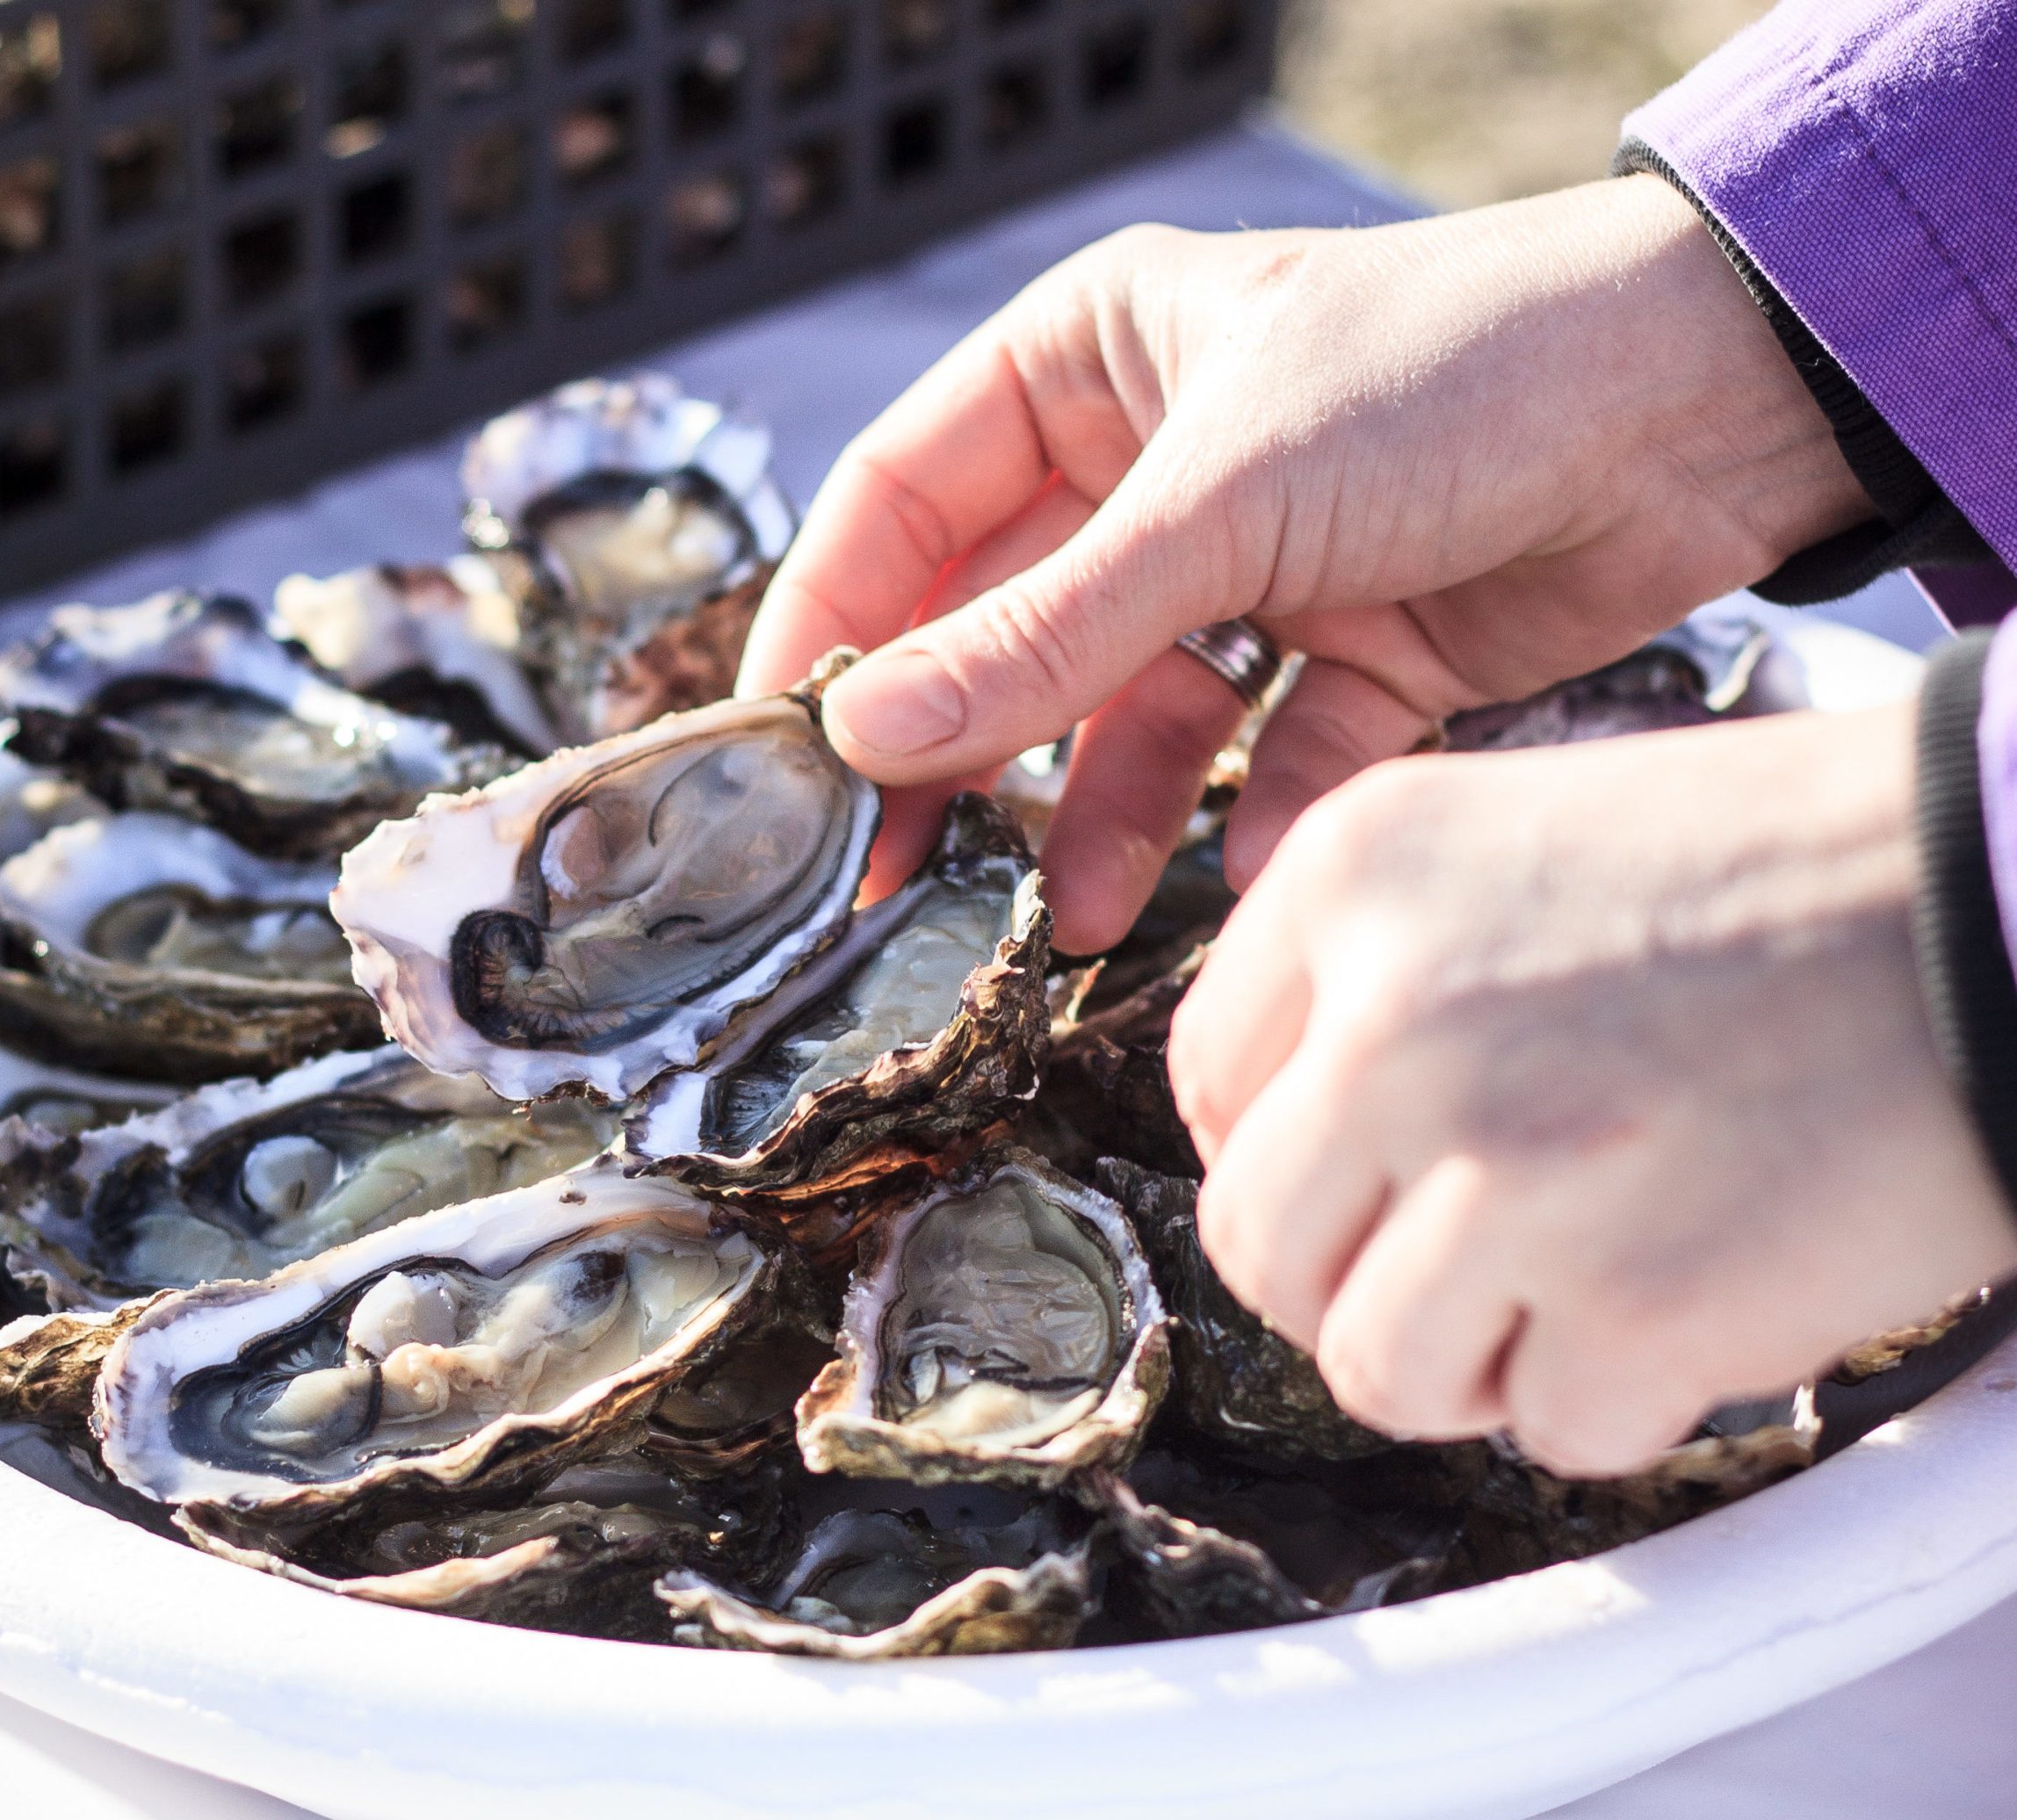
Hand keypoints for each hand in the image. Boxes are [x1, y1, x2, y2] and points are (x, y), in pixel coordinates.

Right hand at [738, 175, 1869, 951]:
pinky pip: (1264, 762)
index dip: (836, 621)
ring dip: (1100, 818)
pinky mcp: (1351, 658)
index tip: (782, 748)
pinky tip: (1252, 873)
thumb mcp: (1223, 495)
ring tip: (1070, 918)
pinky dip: (1253, 824)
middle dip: (959, 750)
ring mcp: (1254, 571)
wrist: (1711, 402)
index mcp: (1091, 364)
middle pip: (1006, 628)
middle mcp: (1156, 469)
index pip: (907, 500)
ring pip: (1128, 719)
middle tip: (895, 872)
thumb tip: (873, 733)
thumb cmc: (1458, 366)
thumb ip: (1046, 631)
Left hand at [1168, 703, 2016, 1476]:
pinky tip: (1680, 1297)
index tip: (1349, 1178)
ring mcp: (1507, 1169)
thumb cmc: (1787, 867)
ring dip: (1467, 1357)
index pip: (1202, 1084)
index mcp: (1355, 874)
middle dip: (1348, 1278)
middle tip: (1453, 1261)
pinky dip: (1610, 1395)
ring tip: (1572, 1282)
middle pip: (1258, 1245)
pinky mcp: (1632, 1304)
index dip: (1278, 1153)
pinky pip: (1544, 1427)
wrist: (2004, 898)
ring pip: (1371, 1366)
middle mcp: (1396, 1021)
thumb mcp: (1520, 833)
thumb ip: (1376, 966)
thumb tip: (1293, 1118)